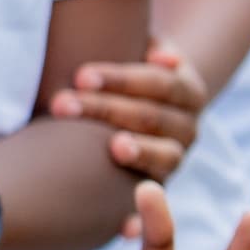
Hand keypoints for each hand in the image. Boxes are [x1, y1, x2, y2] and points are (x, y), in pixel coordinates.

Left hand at [58, 42, 207, 188]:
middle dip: (104, 109)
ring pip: (163, 154)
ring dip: (136, 150)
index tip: (80, 76)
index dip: (120, 79)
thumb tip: (162, 57)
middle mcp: (188, 123)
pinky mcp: (162, 180)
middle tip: (62, 105)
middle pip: (149, 115)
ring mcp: (178, 154)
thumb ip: (145, 42)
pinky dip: (144, 199)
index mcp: (186, 87)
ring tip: (112, 148)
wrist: (147, 105)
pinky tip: (128, 207)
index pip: (157, 81)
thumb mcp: (142, 48)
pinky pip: (157, 193)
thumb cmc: (130, 70)